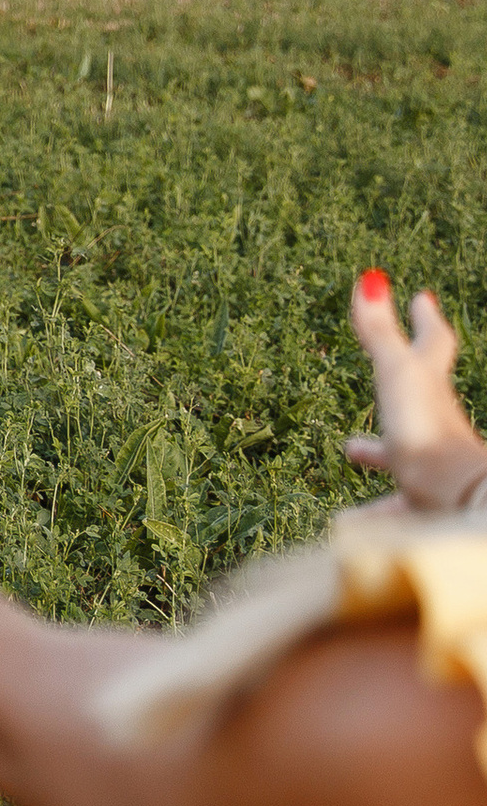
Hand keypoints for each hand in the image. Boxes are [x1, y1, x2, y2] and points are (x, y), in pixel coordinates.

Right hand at [346, 274, 486, 514]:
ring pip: (402, 451)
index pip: (434, 344)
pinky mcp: (424, 503)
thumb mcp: (397, 373)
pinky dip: (369, 512)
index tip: (423, 299)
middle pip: (422, 396)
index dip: (426, 320)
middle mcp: (436, 423)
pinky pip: (393, 505)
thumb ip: (379, 332)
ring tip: (351, 448)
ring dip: (379, 449)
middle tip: (390, 366)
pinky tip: (346, 526)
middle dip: (404, 381)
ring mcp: (431, 464)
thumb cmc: (428, 430)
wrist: (459, 502)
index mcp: (431, 387)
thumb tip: (371, 278)